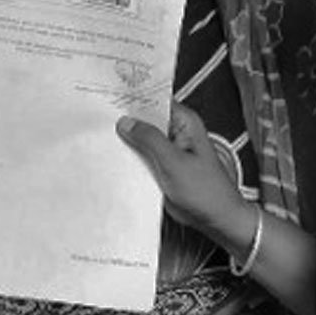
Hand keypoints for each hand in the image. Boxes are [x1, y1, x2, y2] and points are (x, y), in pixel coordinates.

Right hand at [117, 106, 254, 245]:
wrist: (214, 219)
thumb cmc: (206, 191)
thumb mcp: (174, 161)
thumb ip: (149, 139)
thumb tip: (127, 122)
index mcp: (185, 122)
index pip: (155, 100)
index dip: (134, 98)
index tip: (110, 95)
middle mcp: (176, 133)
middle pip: (146, 119)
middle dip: (127, 121)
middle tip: (101, 119)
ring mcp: (168, 150)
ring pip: (142, 140)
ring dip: (127, 142)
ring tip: (103, 137)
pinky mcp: (162, 167)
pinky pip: (143, 157)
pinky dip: (131, 158)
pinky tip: (114, 158)